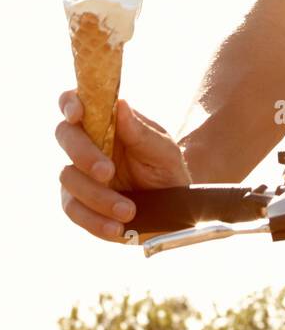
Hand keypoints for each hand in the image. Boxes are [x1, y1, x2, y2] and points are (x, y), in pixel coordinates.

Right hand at [57, 92, 190, 242]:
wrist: (173, 207)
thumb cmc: (166, 168)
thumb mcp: (163, 150)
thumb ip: (140, 131)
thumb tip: (120, 105)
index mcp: (105, 121)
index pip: (76, 101)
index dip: (70, 103)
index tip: (78, 115)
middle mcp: (87, 143)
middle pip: (65, 136)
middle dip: (83, 154)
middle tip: (107, 172)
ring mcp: (80, 174)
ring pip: (69, 178)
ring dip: (97, 196)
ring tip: (128, 211)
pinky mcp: (79, 203)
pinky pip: (75, 211)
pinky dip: (94, 221)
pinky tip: (116, 229)